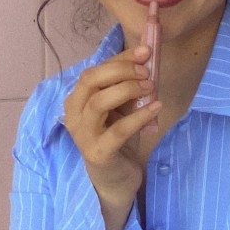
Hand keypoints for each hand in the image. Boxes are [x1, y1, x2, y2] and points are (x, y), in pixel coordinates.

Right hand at [62, 44, 159, 209]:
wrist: (116, 178)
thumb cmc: (118, 138)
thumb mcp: (122, 108)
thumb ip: (128, 85)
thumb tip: (147, 56)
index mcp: (77, 99)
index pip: (94, 70)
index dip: (120, 58)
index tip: (145, 51)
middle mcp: (74, 114)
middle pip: (91, 80)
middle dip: (121, 71)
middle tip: (147, 71)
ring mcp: (83, 135)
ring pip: (99, 102)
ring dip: (128, 90)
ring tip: (151, 88)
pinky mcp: (98, 153)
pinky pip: (118, 130)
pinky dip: (139, 116)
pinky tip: (156, 108)